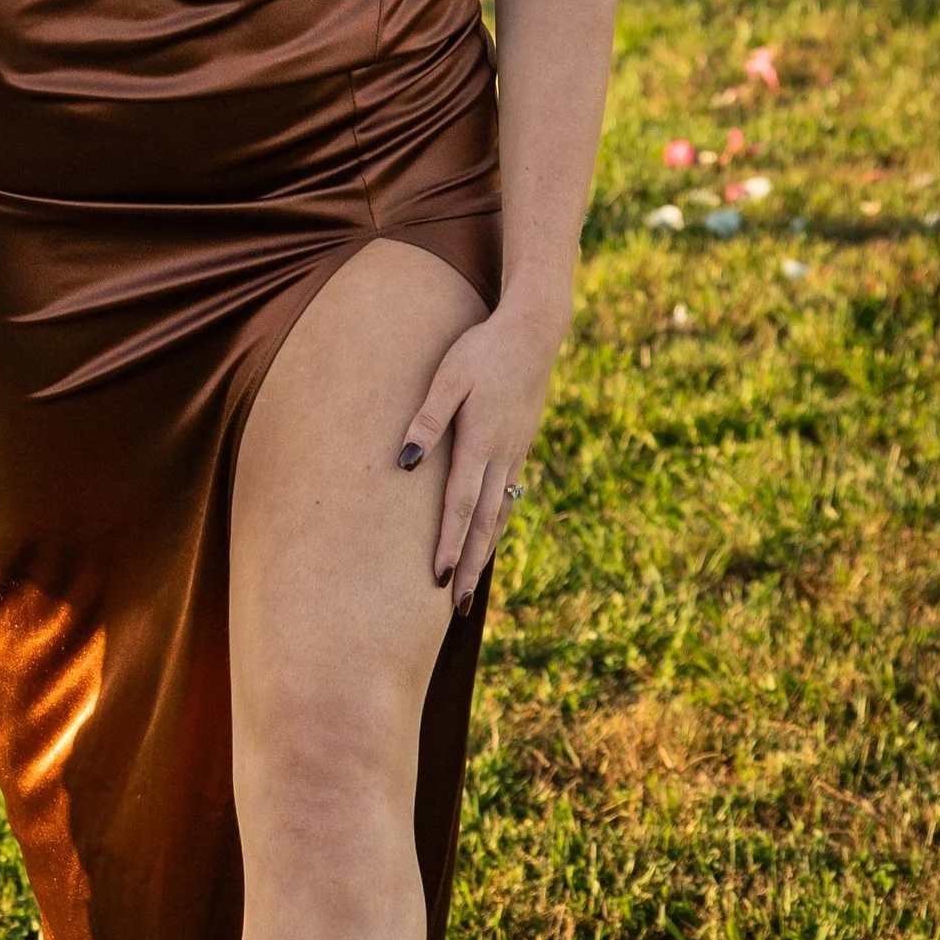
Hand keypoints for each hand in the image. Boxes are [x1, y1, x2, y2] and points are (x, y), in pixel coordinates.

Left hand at [396, 297, 564, 611]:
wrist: (534, 332)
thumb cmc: (481, 350)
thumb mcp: (447, 378)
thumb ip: (426, 420)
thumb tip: (405, 464)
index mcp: (480, 442)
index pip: (461, 505)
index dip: (450, 543)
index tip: (441, 577)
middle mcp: (501, 455)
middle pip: (484, 521)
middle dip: (471, 565)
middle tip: (458, 606)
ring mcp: (515, 452)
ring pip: (499, 512)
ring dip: (486, 551)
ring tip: (473, 587)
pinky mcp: (520, 445)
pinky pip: (508, 494)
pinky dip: (498, 523)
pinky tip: (491, 536)